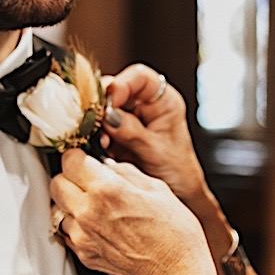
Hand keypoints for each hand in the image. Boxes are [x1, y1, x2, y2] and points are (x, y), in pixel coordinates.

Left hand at [50, 149, 215, 274]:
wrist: (177, 272)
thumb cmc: (175, 234)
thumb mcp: (156, 188)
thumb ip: (124, 172)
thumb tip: (107, 165)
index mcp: (107, 190)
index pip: (70, 160)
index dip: (78, 156)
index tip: (85, 159)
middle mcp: (89, 213)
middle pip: (56, 183)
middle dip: (71, 177)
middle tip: (88, 180)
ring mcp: (83, 237)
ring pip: (58, 209)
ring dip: (72, 203)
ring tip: (95, 205)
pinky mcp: (84, 255)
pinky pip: (68, 232)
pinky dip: (78, 226)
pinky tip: (98, 225)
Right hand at [101, 64, 209, 203]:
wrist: (179, 197)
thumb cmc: (179, 172)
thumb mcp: (157, 151)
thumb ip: (133, 132)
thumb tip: (109, 116)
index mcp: (163, 101)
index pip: (140, 77)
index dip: (122, 84)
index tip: (110, 101)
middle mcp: (144, 107)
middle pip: (116, 91)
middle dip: (104, 106)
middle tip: (98, 123)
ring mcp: (129, 121)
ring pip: (103, 111)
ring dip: (97, 125)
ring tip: (102, 142)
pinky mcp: (116, 137)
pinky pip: (99, 130)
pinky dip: (95, 139)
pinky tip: (99, 149)